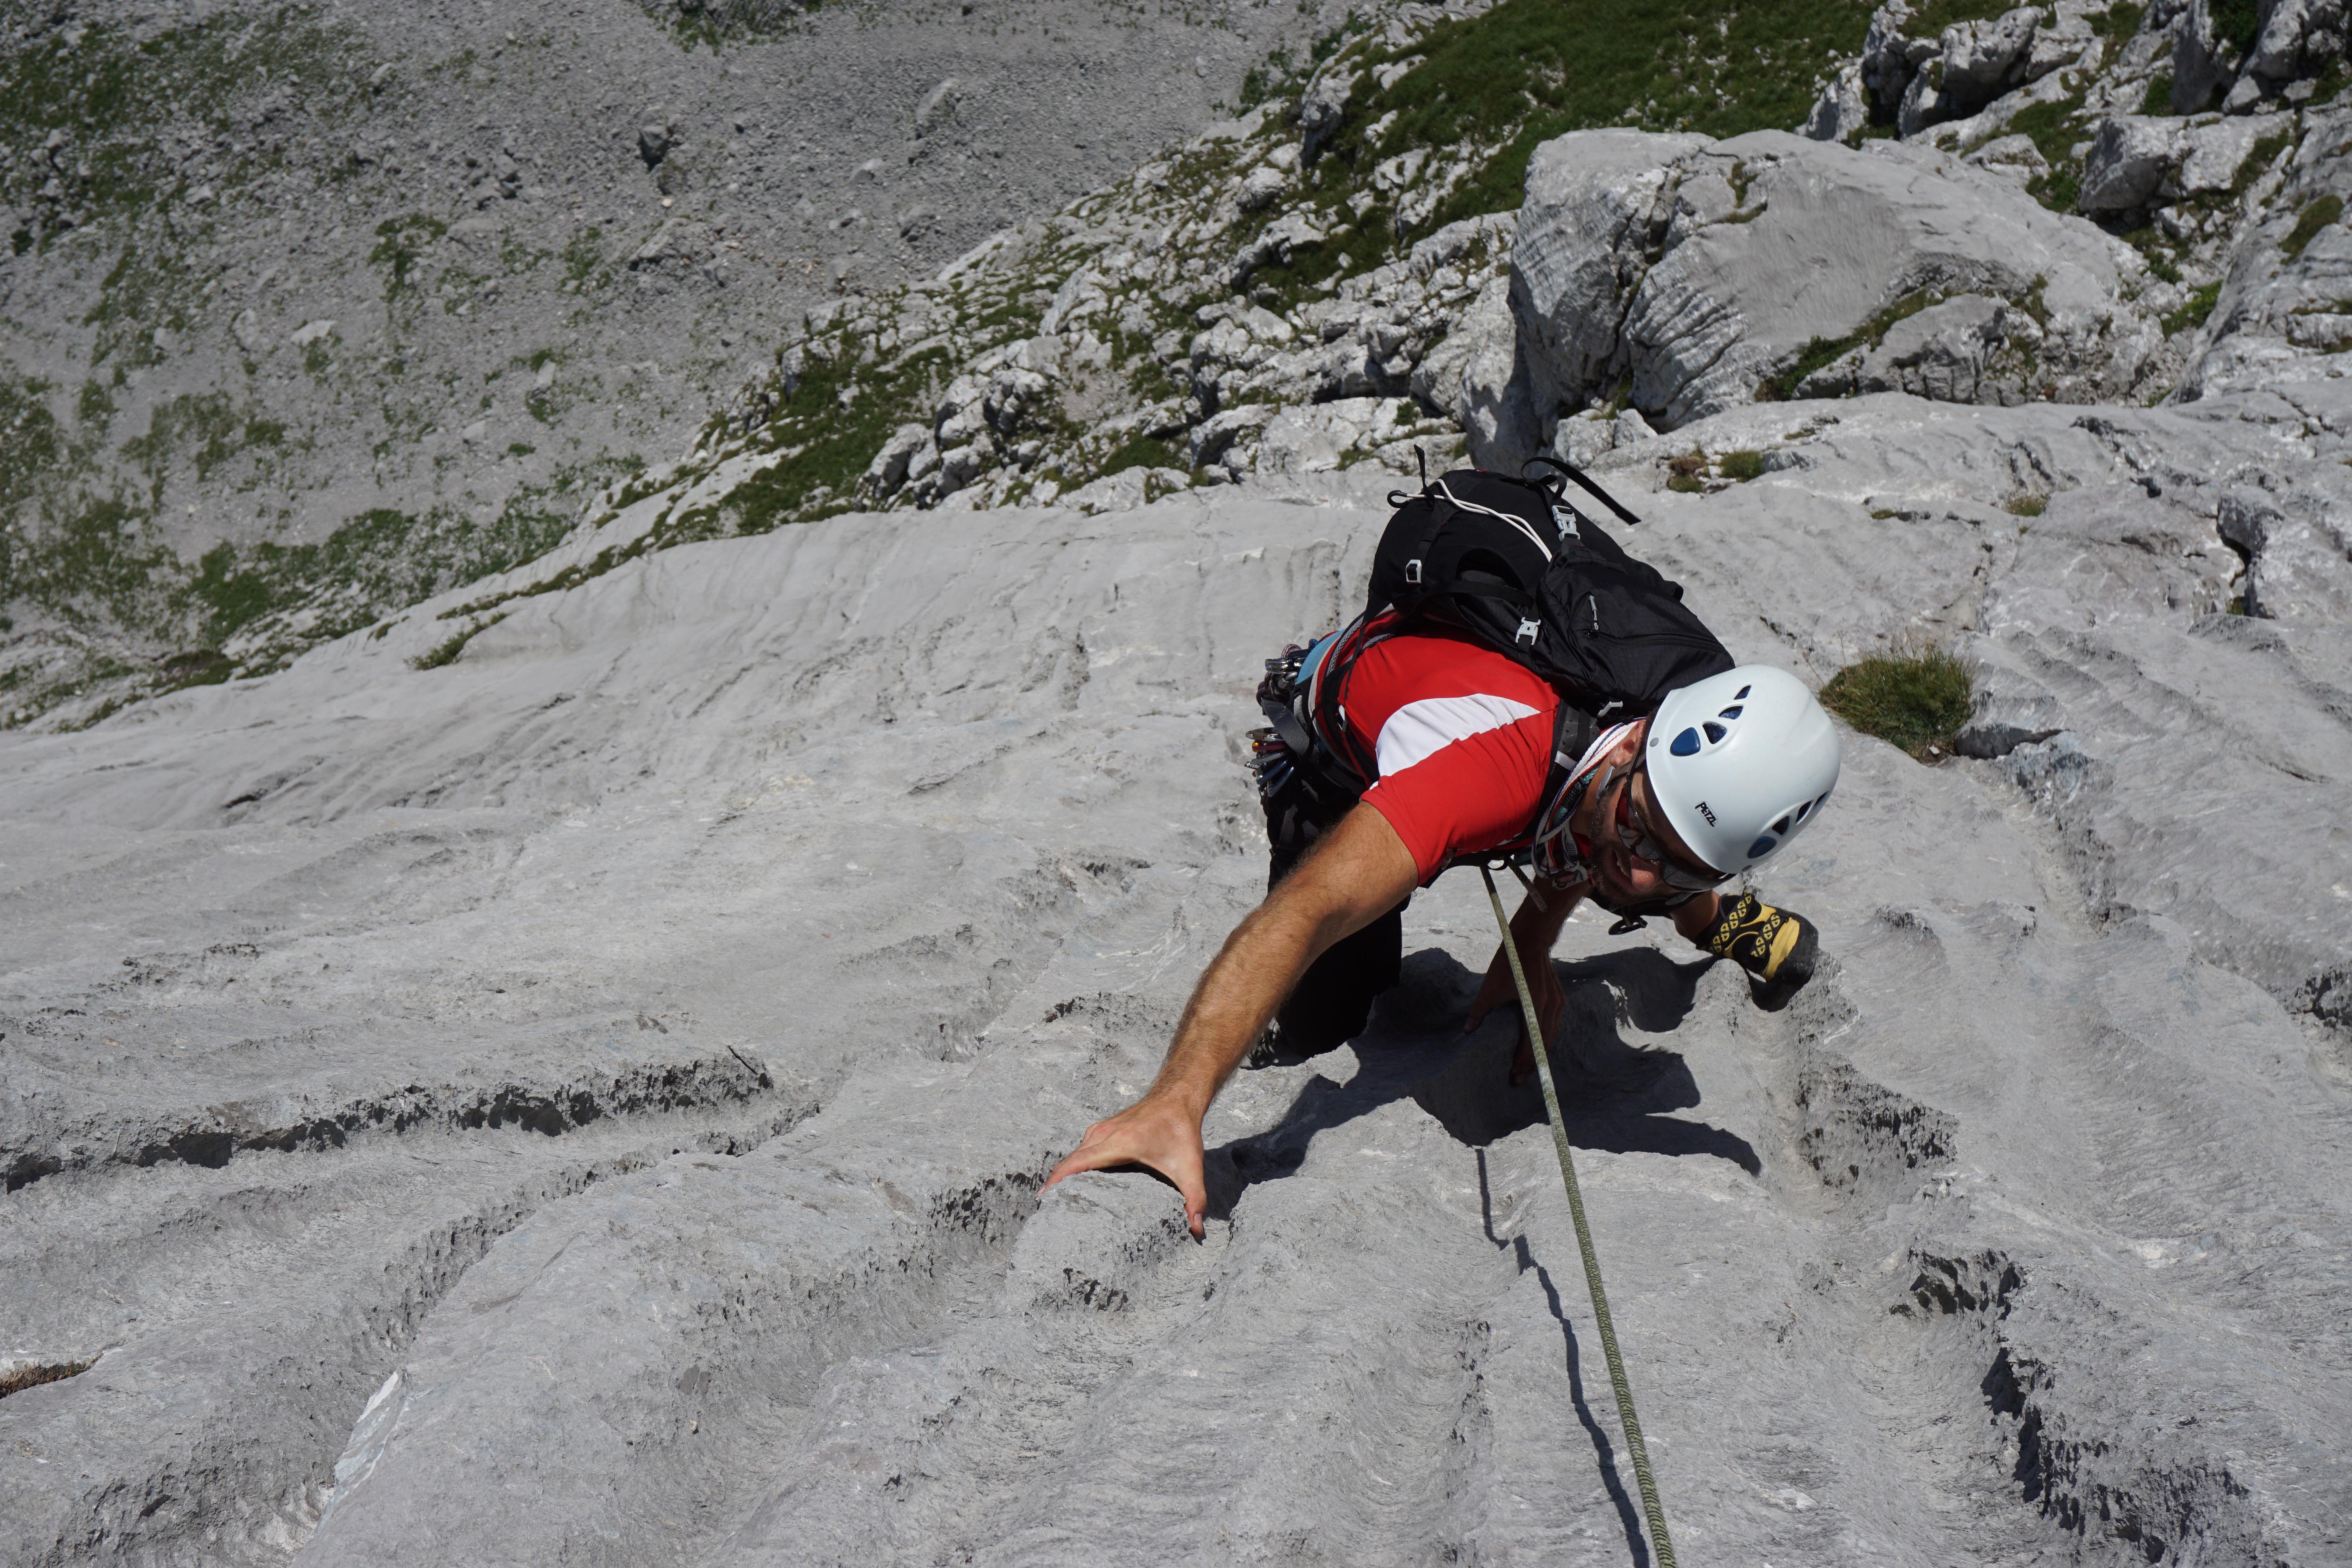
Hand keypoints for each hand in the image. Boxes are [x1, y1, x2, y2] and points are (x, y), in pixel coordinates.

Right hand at [1043, 1094, 1209, 1238]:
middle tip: (1049, 1211)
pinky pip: (1082, 1148)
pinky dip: (1075, 1164)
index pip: (1078, 1163)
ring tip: (1058, 1200)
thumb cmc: (1181, 1130)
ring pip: (1075, 1154)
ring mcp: (1100, 1129)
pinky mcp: (1102, 1129)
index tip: (1044, 1199)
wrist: (1177, 1097)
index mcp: (1118, 1143)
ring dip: (1065, 1174)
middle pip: (1071, 1161)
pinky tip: (1077, 1182)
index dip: (1058, 1181)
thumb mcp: (1190, 1166)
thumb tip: (1196, 1228)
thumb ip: (1195, 1198)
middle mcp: (1103, 1134)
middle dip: (1056, 1184)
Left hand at [1464, 932, 1565, 1084]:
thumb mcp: (1489, 987)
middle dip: (1532, 1064)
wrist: (1530, 941)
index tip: (1513, 1076)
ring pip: (1552, 1036)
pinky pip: (1555, 1025)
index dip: (1522, 1062)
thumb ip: (1479, 1010)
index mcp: (1534, 1006)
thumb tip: (1466, 1031)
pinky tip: (1537, 1047)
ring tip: (1528, 1068)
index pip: (1531, 1043)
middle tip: (1519, 1079)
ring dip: (1541, 1054)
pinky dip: (1546, 1039)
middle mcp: (1551, 1007)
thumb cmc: (1508, 963)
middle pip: (1544, 1044)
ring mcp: (1558, 1003)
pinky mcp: (1560, 999)